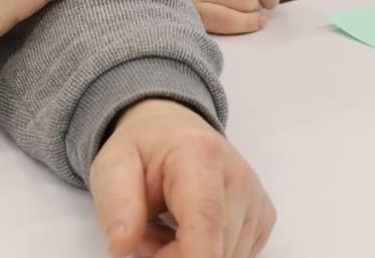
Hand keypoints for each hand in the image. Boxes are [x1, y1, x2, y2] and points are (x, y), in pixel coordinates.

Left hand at [91, 99, 274, 257]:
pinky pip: (233, 257)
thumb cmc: (143, 149)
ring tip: (163, 229)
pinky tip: (186, 232)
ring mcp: (256, 200)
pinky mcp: (263, 219)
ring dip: (186, 257)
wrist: (173, 130)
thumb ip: (117, 205)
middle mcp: (239, 177)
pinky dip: (205, 254)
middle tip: (144, 234)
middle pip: (213, 249)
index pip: (206, 219)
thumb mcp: (112, 166)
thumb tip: (121, 248)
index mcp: (200, 155)